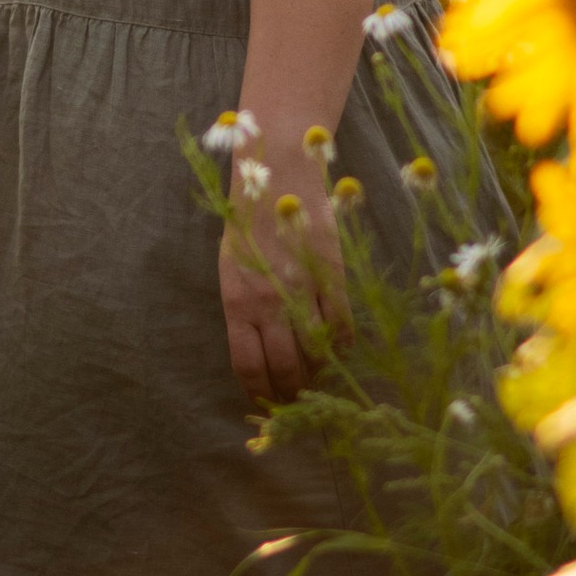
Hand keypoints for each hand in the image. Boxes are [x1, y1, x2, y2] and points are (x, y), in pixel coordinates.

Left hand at [220, 135, 348, 405]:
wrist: (280, 173)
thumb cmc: (250, 220)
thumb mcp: (232, 265)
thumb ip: (243, 307)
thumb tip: (256, 350)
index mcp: (237, 301)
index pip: (247, 364)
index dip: (259, 391)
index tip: (267, 402)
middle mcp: (269, 302)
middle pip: (284, 366)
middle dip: (290, 390)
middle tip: (297, 398)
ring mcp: (304, 290)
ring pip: (316, 350)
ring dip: (319, 372)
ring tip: (319, 378)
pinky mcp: (334, 276)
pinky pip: (342, 324)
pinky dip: (343, 344)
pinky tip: (341, 351)